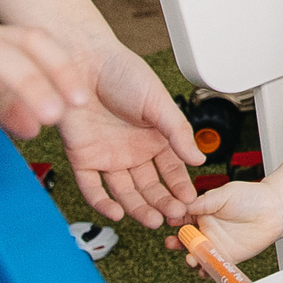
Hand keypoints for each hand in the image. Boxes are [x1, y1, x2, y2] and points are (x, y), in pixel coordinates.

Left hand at [48, 43, 205, 227]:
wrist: (83, 61)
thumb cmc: (122, 72)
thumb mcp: (158, 102)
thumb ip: (178, 132)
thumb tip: (199, 158)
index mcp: (155, 137)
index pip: (172, 170)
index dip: (181, 187)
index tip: (191, 202)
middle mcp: (132, 151)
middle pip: (150, 186)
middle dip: (163, 203)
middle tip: (174, 217)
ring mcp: (108, 156)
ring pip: (125, 191)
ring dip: (139, 208)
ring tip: (152, 220)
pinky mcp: (83, 158)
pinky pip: (92, 187)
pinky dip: (102, 202)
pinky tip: (117, 212)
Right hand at [169, 179, 282, 268]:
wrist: (275, 210)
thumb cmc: (252, 197)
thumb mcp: (226, 193)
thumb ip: (205, 201)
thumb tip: (184, 205)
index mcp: (202, 212)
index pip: (181, 218)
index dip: (174, 221)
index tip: (170, 222)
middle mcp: (206, 230)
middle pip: (185, 240)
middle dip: (176, 243)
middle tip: (173, 243)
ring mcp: (216, 244)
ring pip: (196, 255)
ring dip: (190, 258)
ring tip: (191, 258)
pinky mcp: (228, 257)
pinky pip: (213, 266)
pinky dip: (206, 271)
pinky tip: (204, 269)